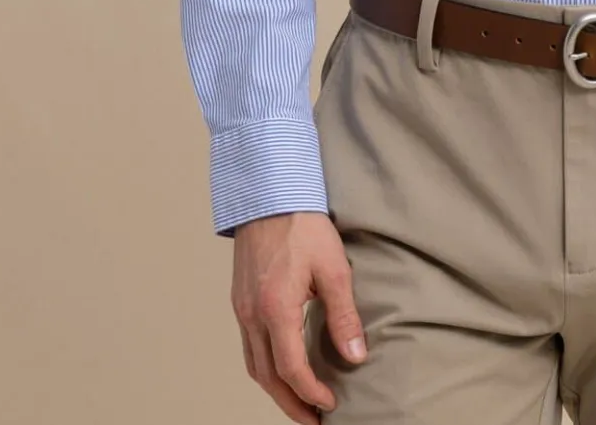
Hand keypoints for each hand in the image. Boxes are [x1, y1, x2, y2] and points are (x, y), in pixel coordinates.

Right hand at [230, 210, 367, 422]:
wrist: (269, 193)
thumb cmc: (302, 224)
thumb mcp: (333, 267)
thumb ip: (344, 315)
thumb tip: (356, 356)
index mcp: (275, 308)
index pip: (291, 369)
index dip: (311, 393)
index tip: (331, 405)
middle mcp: (252, 314)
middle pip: (267, 377)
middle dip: (291, 404)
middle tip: (314, 421)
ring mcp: (241, 308)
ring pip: (254, 365)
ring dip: (275, 390)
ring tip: (299, 402)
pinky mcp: (240, 300)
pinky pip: (248, 347)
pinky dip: (265, 367)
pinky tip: (282, 368)